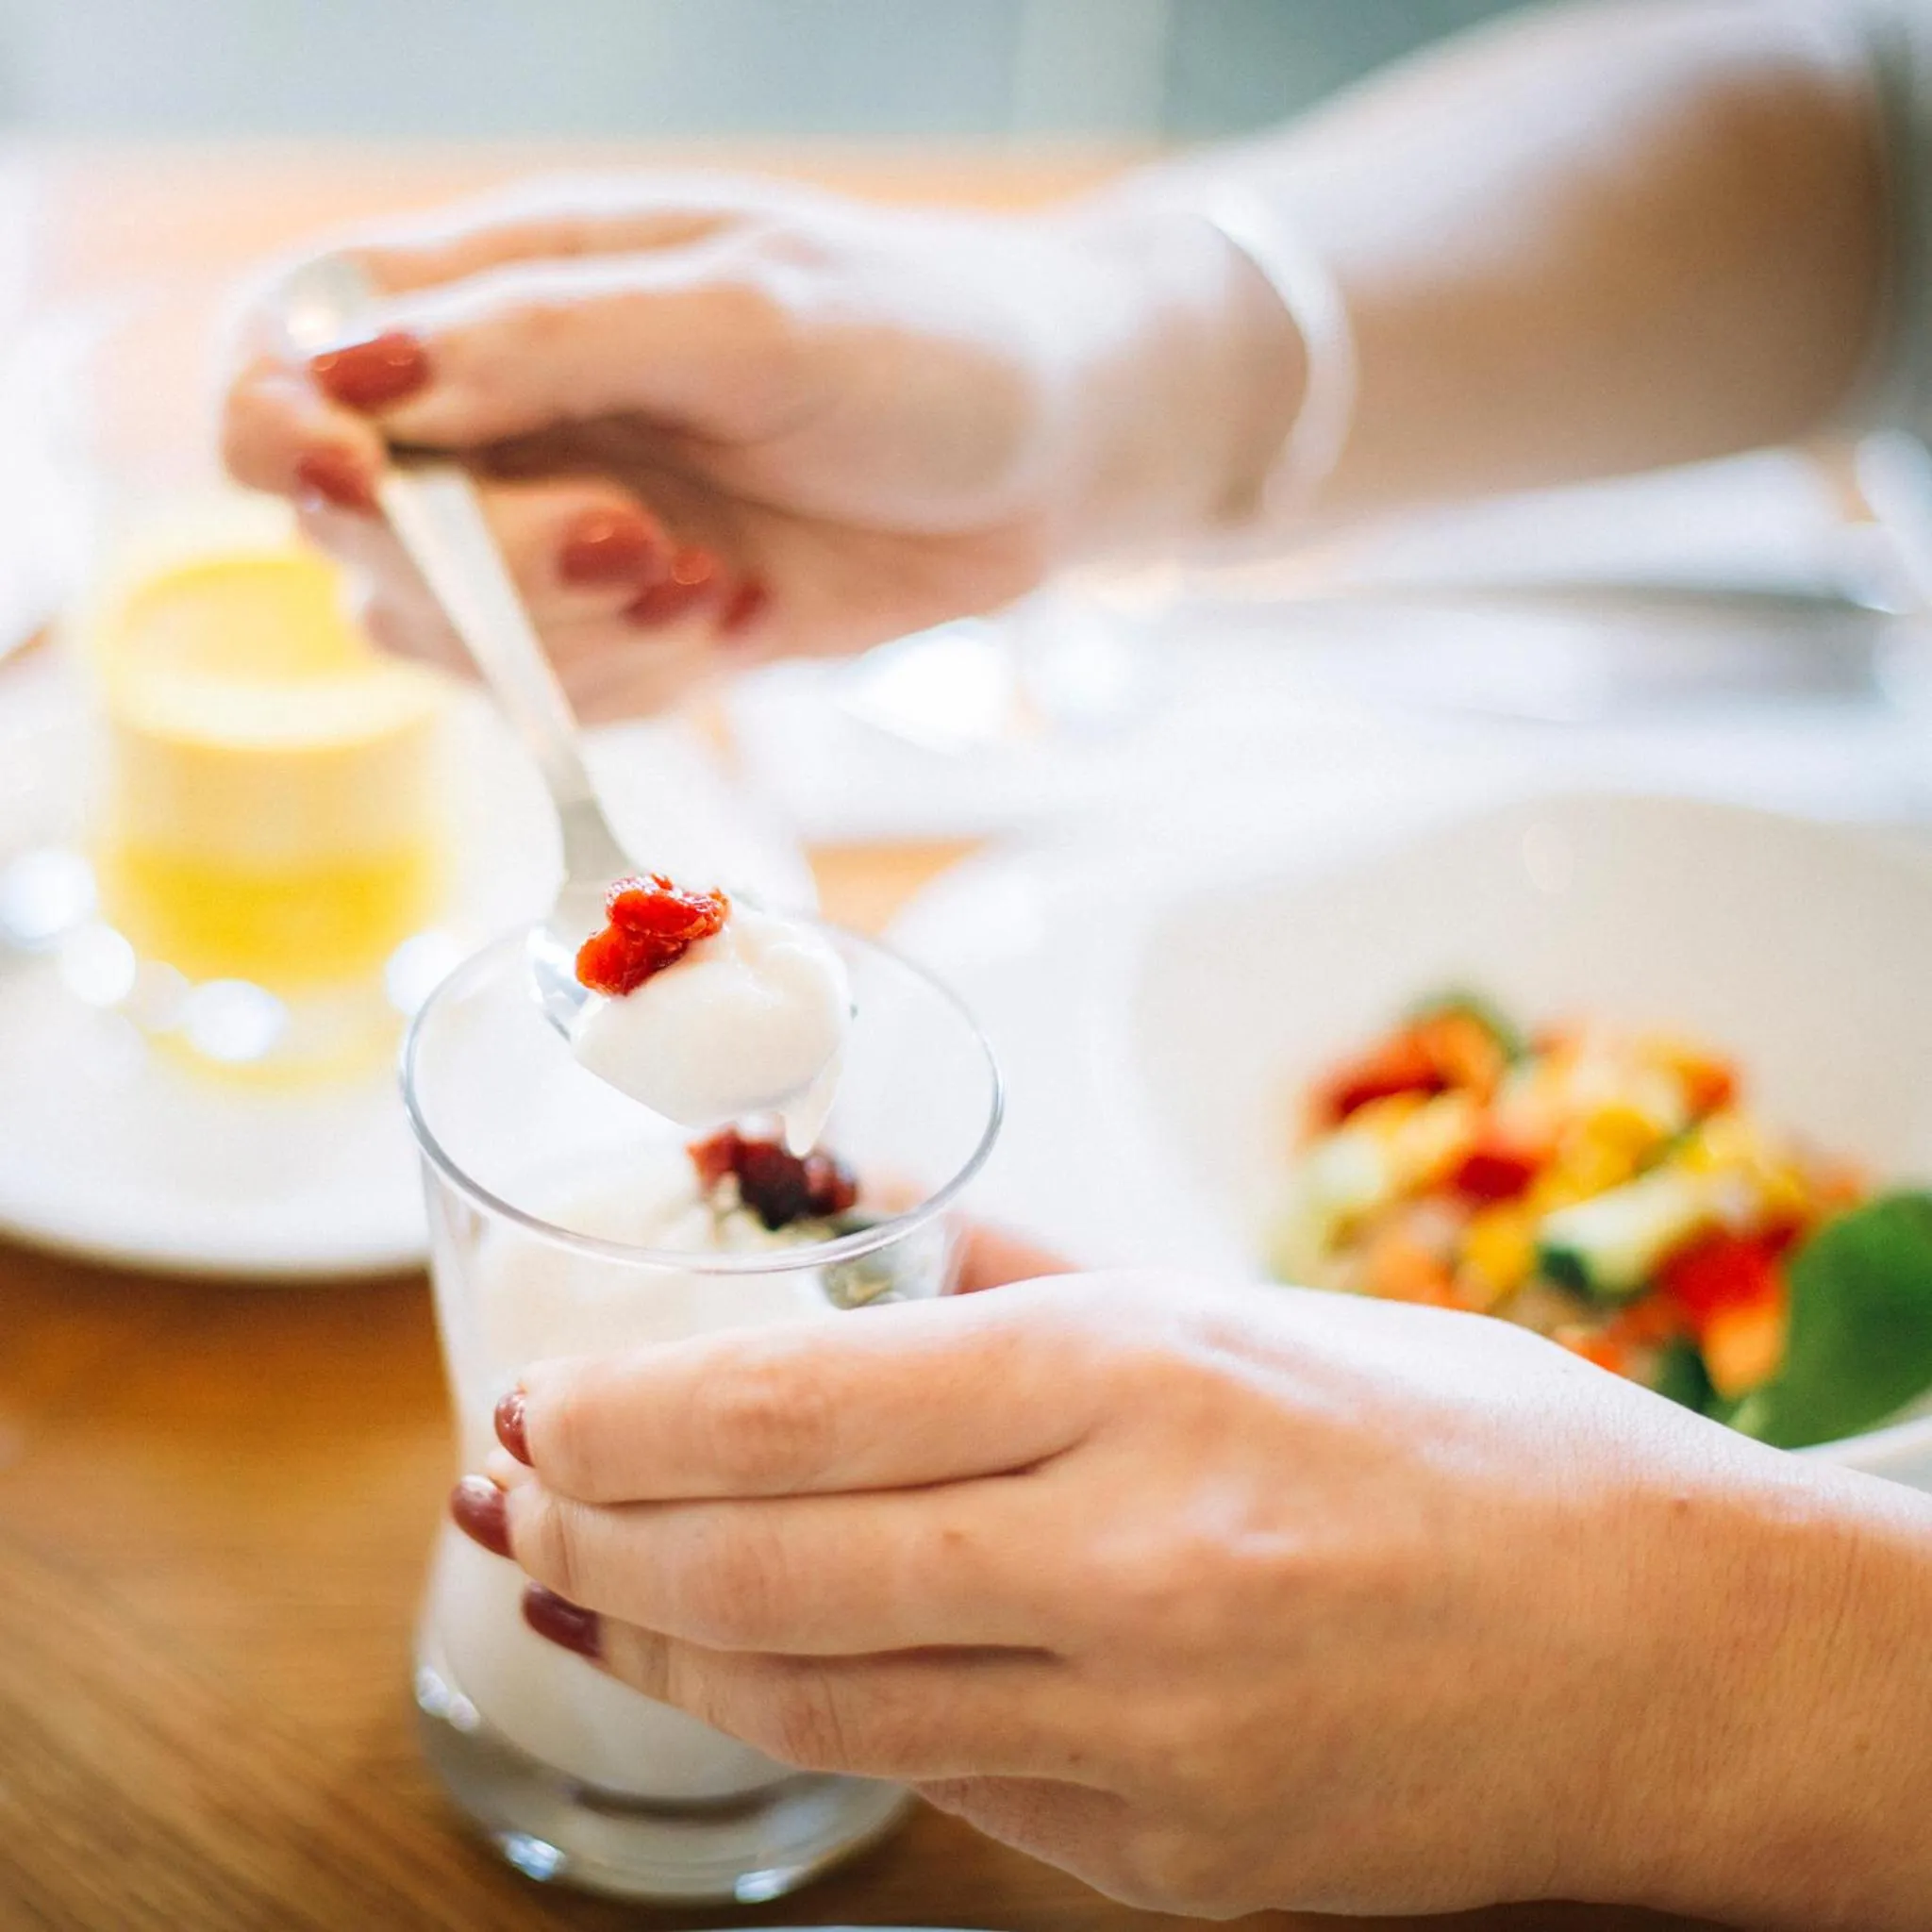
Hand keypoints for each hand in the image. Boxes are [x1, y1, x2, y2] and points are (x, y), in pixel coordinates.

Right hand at [221, 175, 1299, 716]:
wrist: (1059, 457)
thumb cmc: (931, 340)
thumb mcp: (753, 314)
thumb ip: (553, 339)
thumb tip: (347, 374)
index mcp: (507, 283)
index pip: (288, 347)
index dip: (279, 426)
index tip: (361, 485)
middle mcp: (510, 414)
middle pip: (353, 528)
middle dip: (484, 568)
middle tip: (638, 540)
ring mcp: (563, 532)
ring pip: (446, 639)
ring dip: (568, 640)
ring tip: (710, 578)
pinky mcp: (631, 629)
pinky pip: (558, 700)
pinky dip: (639, 680)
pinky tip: (740, 616)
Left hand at [459, 1263, 1931, 1924]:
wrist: (1678, 1660)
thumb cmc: (1475, 1446)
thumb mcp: (1250, 1308)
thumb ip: (1030, 1265)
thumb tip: (858, 1206)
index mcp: (1148, 1376)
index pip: (810, 1402)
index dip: (634, 1417)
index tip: (532, 1410)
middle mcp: (1133, 1557)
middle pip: (775, 1565)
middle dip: (600, 1539)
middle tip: (504, 1506)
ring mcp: (1151, 1733)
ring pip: (823, 1698)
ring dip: (666, 1652)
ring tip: (568, 1603)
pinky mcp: (1172, 1860)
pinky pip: (944, 1780)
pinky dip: (818, 1722)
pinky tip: (751, 1675)